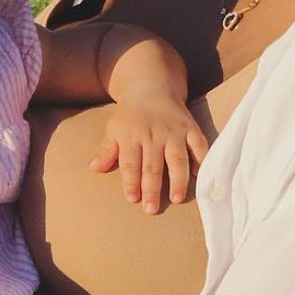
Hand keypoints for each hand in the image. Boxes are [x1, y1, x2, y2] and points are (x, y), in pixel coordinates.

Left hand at [90, 99, 209, 213]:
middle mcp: (154, 134)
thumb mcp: (113, 128)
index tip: (132, 199)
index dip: (131, 182)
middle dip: (152, 188)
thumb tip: (94, 169)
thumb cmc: (130, 114)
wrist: (151, 85)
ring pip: (177, 158)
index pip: (131, 163)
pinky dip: (201, 160)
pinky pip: (199, 145)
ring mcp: (174, 131)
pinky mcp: (191, 128)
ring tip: (176, 198)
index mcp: (132, 136)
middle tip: (152, 209)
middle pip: (153, 165)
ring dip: (177, 180)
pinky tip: (199, 177)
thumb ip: (106, 150)